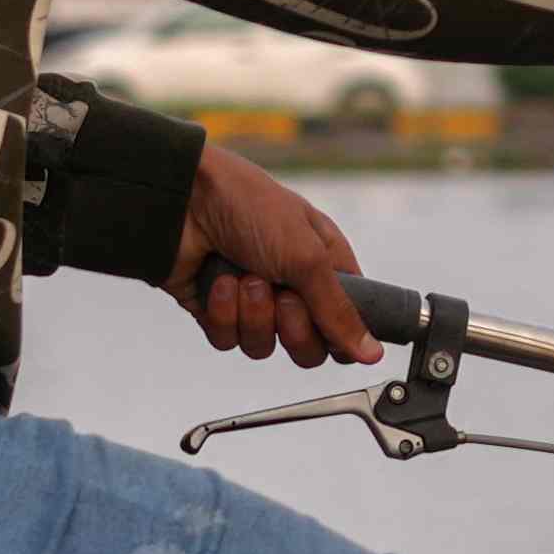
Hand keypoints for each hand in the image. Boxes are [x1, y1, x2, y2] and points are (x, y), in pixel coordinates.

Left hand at [177, 140, 376, 363]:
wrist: (180, 200)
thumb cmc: (249, 207)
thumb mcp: (307, 255)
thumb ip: (340, 310)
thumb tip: (372, 352)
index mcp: (323, 264)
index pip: (347, 321)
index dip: (342, 335)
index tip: (333, 332)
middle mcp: (291, 284)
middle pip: (308, 346)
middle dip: (294, 327)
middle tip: (283, 297)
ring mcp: (252, 300)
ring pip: (265, 346)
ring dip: (255, 316)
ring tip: (243, 278)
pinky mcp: (216, 310)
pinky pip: (228, 340)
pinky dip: (223, 314)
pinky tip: (218, 282)